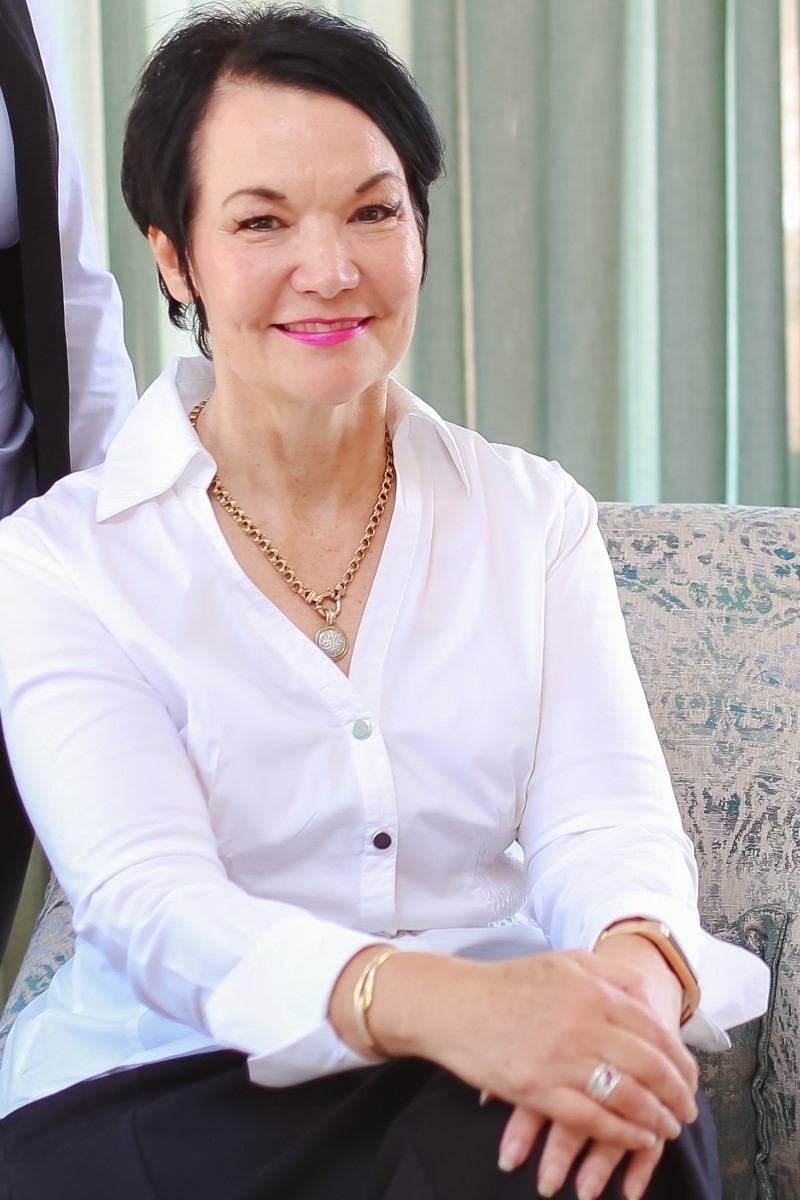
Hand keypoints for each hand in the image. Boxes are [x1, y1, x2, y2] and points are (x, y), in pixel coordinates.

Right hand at [495, 934, 692, 1198]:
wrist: (453, 1004)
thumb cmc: (508, 983)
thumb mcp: (564, 963)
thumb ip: (609, 976)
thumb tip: (649, 998)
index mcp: (592, 991)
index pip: (653, 1030)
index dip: (680, 1060)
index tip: (692, 1078)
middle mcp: (582, 1024)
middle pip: (648, 1066)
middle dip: (677, 1094)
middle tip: (688, 1111)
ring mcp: (559, 1059)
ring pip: (626, 1097)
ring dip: (656, 1118)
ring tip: (668, 1128)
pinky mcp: (537, 1090)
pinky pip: (593, 1119)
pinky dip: (622, 1133)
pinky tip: (638, 1138)